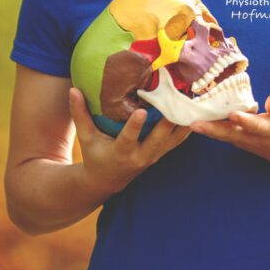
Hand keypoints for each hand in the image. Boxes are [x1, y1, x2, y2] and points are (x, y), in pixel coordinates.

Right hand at [70, 88, 191, 196]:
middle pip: (159, 139)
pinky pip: (179, 139)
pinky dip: (188, 125)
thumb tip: (73, 89)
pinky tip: (196, 107)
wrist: (108, 180)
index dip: (135, 126)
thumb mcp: (86, 137)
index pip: (128, 139)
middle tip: (177, 99)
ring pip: (174, 139)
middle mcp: (141, 156)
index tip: (141, 111)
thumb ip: (80, 114)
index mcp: (121, 152)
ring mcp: (155, 155)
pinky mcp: (163, 152)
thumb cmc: (95, 154)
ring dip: (184, 120)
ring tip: (191, 98)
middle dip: (169, 121)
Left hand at [189, 94, 269, 173]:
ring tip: (192, 123)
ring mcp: (246, 142)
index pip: (257, 125)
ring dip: (209, 131)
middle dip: (214, 129)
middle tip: (195, 124)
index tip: (234, 115)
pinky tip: (199, 122)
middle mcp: (256, 138)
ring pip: (226, 136)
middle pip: (233, 134)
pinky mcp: (241, 141)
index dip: (246, 121)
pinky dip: (212, 130)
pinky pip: (225, 136)